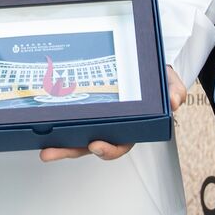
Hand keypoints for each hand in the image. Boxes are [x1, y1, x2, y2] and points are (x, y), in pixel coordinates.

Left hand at [39, 66, 181, 162]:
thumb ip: (174, 90)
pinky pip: (67, 119)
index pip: (119, 145)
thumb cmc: (155, 78)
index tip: (96, 144)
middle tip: (51, 151)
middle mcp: (109, 127)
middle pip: (88, 145)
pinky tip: (39, 123)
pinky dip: (54, 124)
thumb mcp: (169, 81)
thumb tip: (175, 101)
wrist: (142, 63)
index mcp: (130, 127)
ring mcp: (93, 119)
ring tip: (42, 147)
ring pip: (74, 136)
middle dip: (69, 151)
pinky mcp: (81, 107)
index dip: (107, 149)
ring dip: (58, 144)